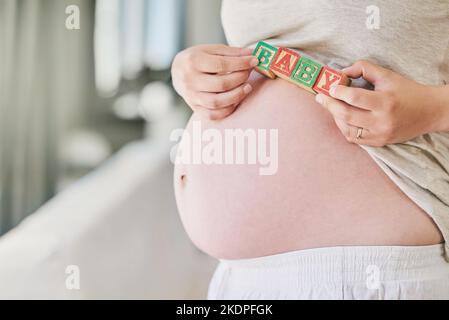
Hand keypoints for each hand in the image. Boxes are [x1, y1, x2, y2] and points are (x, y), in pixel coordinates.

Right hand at [171, 44, 258, 119]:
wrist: (177, 71)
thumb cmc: (198, 58)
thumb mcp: (211, 49)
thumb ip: (231, 52)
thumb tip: (250, 55)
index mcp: (193, 61)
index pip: (221, 64)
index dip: (241, 63)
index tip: (254, 60)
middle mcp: (190, 80)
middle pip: (221, 84)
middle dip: (240, 78)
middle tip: (249, 73)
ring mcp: (191, 96)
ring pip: (217, 102)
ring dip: (237, 96)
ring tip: (247, 87)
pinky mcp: (195, 108)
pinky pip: (213, 115)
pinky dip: (227, 109)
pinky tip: (236, 100)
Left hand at [315, 60, 447, 146]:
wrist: (430, 112)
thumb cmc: (407, 90)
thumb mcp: (387, 75)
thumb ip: (364, 69)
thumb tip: (342, 72)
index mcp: (385, 102)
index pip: (355, 98)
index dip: (339, 92)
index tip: (330, 87)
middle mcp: (382, 121)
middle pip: (347, 115)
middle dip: (330, 105)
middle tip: (321, 97)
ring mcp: (380, 135)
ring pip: (347, 129)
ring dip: (335, 117)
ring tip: (332, 106)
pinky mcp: (379, 143)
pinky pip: (354, 138)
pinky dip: (344, 127)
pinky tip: (342, 118)